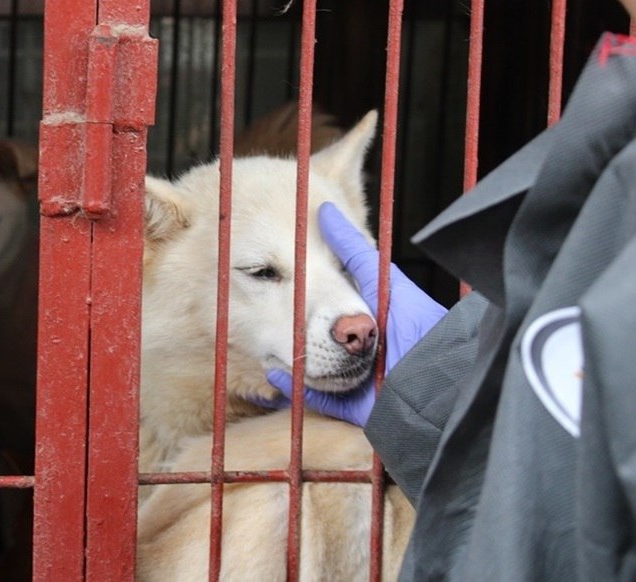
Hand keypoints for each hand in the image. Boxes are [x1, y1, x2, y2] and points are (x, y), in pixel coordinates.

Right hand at [255, 202, 447, 425]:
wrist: (441, 387)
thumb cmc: (420, 329)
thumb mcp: (382, 282)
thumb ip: (352, 251)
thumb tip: (325, 210)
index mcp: (374, 319)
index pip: (336, 305)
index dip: (309, 293)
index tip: (282, 278)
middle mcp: (367, 349)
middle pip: (323, 337)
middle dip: (296, 328)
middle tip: (262, 313)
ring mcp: (360, 379)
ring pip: (317, 368)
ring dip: (291, 358)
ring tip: (262, 343)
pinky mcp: (356, 407)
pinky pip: (320, 398)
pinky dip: (298, 387)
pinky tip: (276, 371)